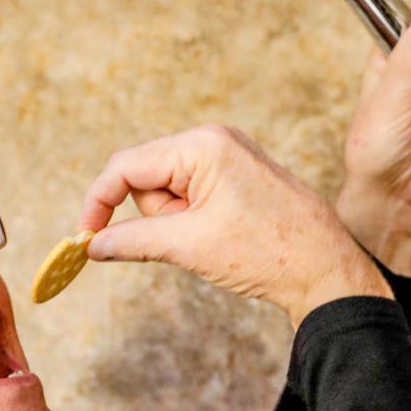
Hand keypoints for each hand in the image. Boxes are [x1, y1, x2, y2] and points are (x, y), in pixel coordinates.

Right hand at [78, 125, 391, 329]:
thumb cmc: (267, 252)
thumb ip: (132, 240)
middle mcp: (212, 141)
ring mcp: (226, 157)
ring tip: (212, 243)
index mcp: (201, 145)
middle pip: (144, 177)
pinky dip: (189, 223)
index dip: (98, 202)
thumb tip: (93, 244)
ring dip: (174, 223)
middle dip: (153, 217)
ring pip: (166, 192)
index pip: (125, 166)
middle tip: (187, 243)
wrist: (325, 269)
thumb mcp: (188, 247)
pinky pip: (190, 197)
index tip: (86, 239)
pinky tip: (219, 240)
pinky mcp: (235, 177)